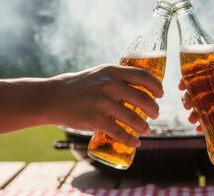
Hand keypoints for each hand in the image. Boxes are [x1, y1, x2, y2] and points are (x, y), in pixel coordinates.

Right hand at [49, 64, 163, 146]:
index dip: (156, 86)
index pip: (144, 76)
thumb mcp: (100, 73)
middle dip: (154, 109)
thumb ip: (118, 78)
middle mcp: (110, 85)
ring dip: (144, 127)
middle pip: (143, 99)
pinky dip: (130, 140)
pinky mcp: (95, 120)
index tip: (160, 94)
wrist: (53, 97)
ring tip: (147, 130)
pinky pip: (119, 133)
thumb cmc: (80, 85)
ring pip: (134, 118)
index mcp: (113, 71)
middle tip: (155, 114)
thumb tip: (142, 87)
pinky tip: (135, 143)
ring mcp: (103, 103)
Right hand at [179, 57, 213, 131]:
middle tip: (187, 106)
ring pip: (206, 104)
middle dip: (191, 98)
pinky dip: (208, 122)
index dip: (189, 78)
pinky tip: (200, 129)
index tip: (182, 86)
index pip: (202, 71)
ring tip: (192, 119)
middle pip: (200, 89)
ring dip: (197, 111)